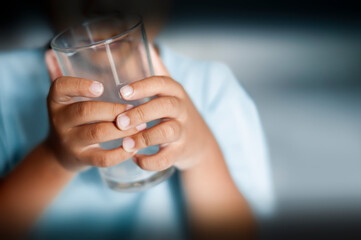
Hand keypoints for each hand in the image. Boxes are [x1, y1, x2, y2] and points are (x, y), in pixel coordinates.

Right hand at [45, 50, 145, 171]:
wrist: (59, 153)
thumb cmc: (72, 119)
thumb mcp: (65, 100)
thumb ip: (68, 80)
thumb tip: (52, 53)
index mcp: (56, 100)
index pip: (61, 87)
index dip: (80, 85)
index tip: (101, 86)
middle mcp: (60, 120)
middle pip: (85, 111)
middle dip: (114, 109)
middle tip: (134, 108)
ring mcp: (70, 141)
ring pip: (97, 133)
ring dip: (122, 129)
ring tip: (141, 125)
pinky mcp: (82, 159)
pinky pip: (102, 158)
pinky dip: (120, 153)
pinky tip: (134, 146)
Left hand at [115, 48, 215, 170]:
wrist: (199, 141)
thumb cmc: (175, 113)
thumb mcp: (170, 92)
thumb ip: (158, 71)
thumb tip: (143, 45)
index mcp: (175, 92)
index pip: (162, 83)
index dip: (143, 86)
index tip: (122, 92)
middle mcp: (181, 109)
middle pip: (165, 106)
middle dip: (142, 113)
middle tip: (120, 121)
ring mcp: (183, 131)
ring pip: (167, 132)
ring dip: (145, 138)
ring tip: (125, 144)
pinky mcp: (181, 151)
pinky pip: (167, 157)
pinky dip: (151, 161)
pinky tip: (135, 159)